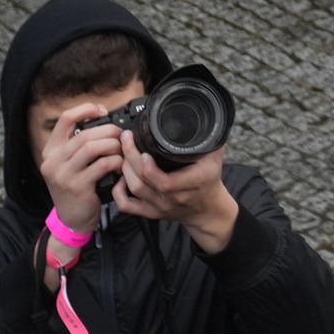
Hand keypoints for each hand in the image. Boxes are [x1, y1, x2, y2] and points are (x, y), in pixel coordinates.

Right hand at [36, 99, 126, 247]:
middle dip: (108, 131)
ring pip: (92, 147)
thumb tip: (105, 119)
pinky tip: (120, 164)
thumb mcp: (70, 164)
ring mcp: (63, 175)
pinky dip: (115, 161)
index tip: (102, 111)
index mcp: (51, 151)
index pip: (64, 119)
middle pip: (84, 134)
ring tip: (122, 150)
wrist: (71, 220)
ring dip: (113, 145)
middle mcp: (53, 161)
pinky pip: (101, 165)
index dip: (85, 110)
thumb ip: (80, 145)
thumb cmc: (76, 187)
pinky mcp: (77, 186)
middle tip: (121, 135)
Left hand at [110, 135, 240, 254]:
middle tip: (126, 139)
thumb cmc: (209, 181)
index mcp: (191, 184)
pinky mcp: (151, 213)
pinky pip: (128, 206)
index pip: (165, 182)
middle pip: (144, 183)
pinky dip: (118, 193)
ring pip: (134, 191)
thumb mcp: (214, 159)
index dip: (150, 168)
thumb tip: (206, 119)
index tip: (144, 150)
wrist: (207, 209)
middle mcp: (173, 198)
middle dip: (131, 159)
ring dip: (125, 170)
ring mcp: (160, 207)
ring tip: (124, 153)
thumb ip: (209, 140)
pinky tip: (120, 179)